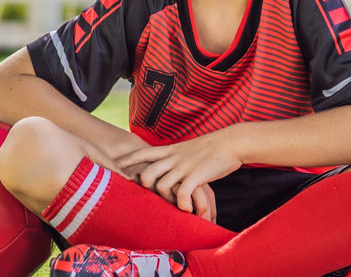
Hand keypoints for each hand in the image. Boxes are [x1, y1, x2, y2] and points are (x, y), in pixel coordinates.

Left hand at [117, 131, 241, 215]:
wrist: (231, 142)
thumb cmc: (212, 147)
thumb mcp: (189, 148)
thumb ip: (177, 155)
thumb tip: (170, 163)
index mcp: (172, 150)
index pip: (145, 152)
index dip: (131, 158)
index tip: (119, 163)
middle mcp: (174, 158)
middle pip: (147, 172)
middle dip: (143, 186)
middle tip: (147, 196)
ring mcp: (184, 167)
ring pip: (161, 185)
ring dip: (166, 199)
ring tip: (174, 205)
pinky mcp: (196, 176)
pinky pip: (181, 194)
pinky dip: (182, 204)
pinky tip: (187, 209)